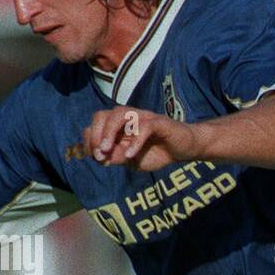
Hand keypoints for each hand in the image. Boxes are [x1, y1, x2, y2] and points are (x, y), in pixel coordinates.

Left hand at [83, 107, 198, 170]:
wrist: (184, 150)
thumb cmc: (157, 153)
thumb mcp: (132, 160)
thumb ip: (116, 157)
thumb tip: (98, 157)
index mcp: (119, 125)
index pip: (96, 124)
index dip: (90, 139)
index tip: (95, 157)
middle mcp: (128, 117)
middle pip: (103, 115)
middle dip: (96, 134)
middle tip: (99, 154)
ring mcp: (143, 117)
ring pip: (120, 114)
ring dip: (109, 131)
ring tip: (107, 150)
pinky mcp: (159, 122)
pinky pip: (144, 127)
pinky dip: (135, 141)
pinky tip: (130, 156)